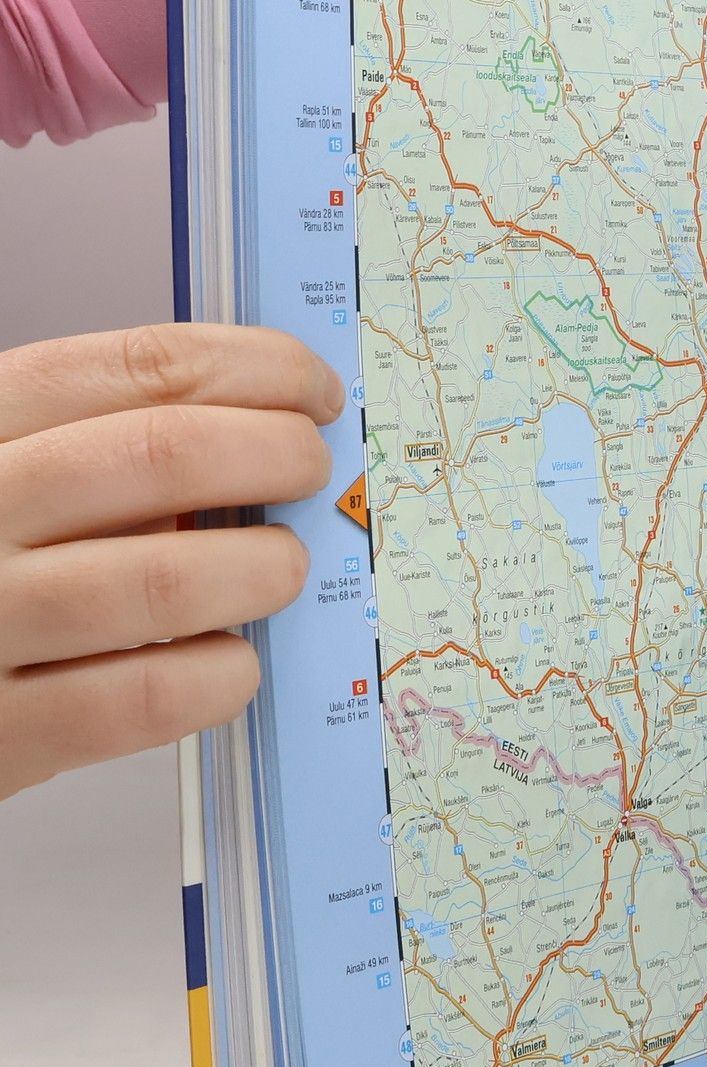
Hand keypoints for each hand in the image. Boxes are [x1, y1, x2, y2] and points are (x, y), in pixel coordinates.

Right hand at [0, 324, 341, 800]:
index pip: (132, 368)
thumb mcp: (7, 483)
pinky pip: (139, 697)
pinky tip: (235, 665)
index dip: (252, 371)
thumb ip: (103, 456)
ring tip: (283, 570)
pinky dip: (217, 675)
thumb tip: (267, 437)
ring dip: (258, 569)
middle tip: (313, 473)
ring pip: (158, 578)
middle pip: (158, 456)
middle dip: (272, 455)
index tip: (316, 391)